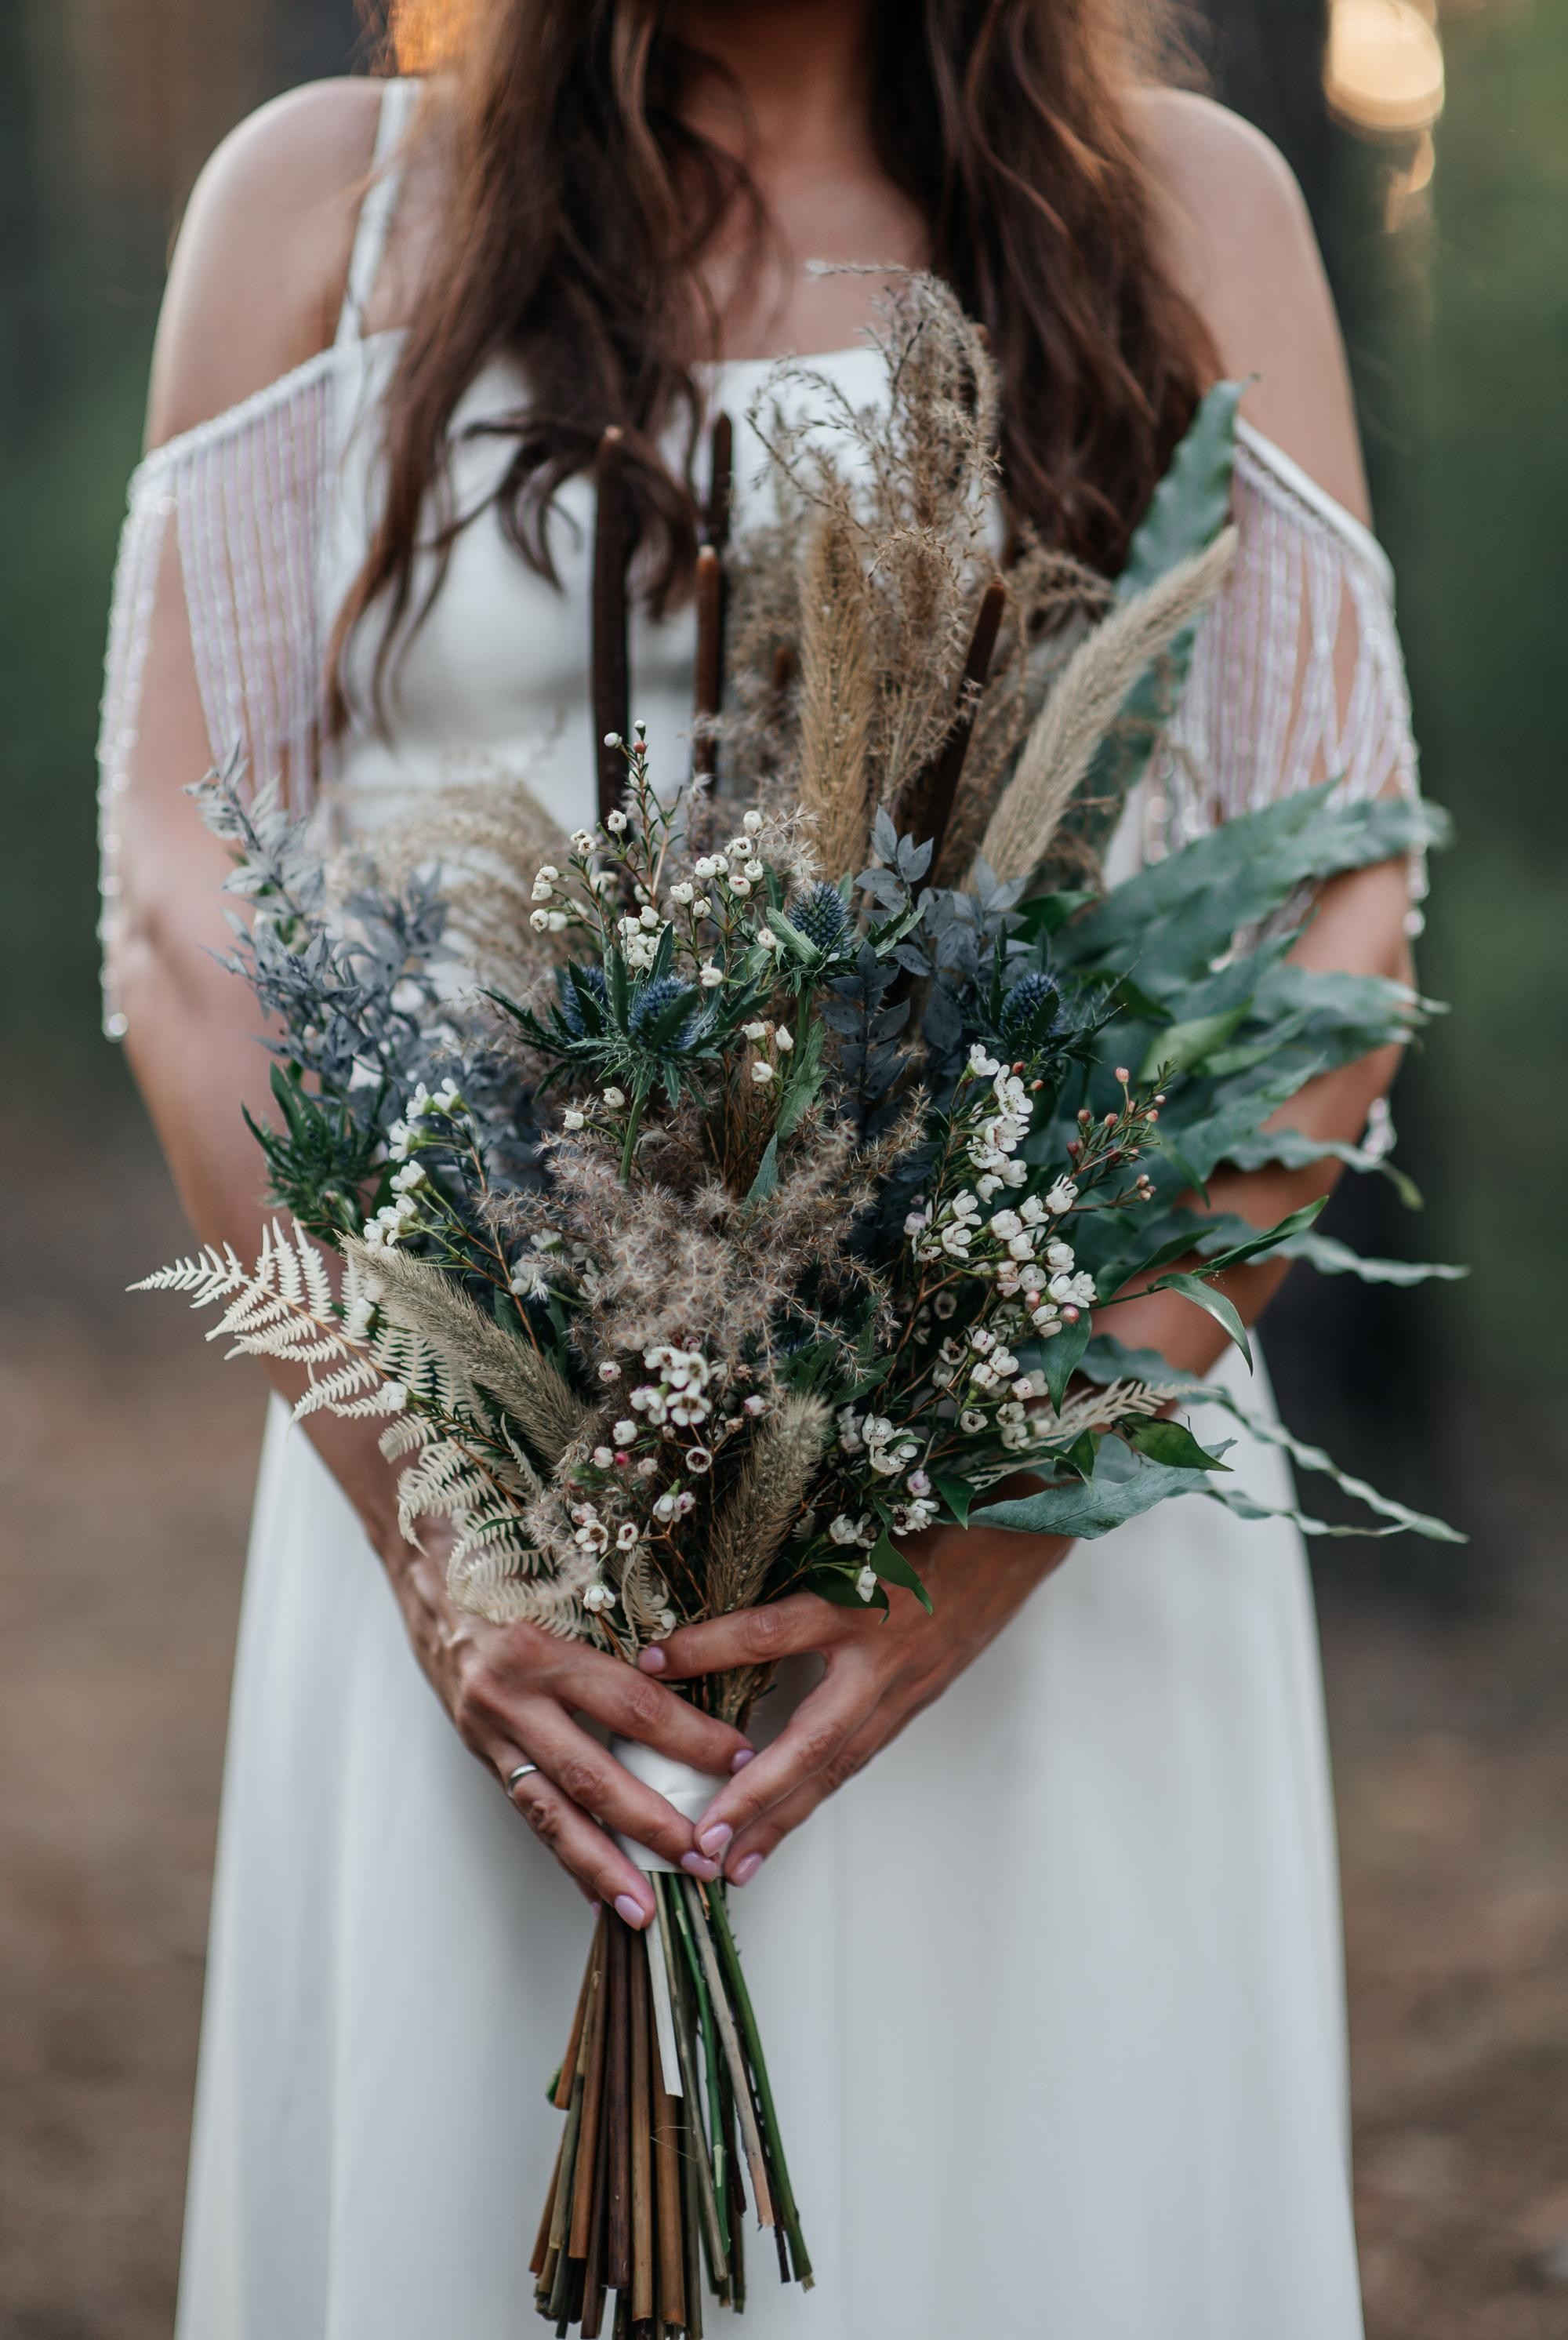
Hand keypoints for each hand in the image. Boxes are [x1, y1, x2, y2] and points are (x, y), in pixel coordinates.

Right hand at [384, 1526, 755, 1928]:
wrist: (430, 1575)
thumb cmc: (512, 1574)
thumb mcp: (566, 1589)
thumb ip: (622, 1635)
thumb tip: (700, 1675)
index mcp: (546, 1650)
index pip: (633, 1705)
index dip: (690, 1737)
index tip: (740, 1760)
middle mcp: (513, 1699)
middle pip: (593, 1775)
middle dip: (652, 1824)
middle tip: (703, 1859)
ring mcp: (491, 1733)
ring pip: (552, 1812)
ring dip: (602, 1866)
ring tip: (644, 1908)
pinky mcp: (481, 1754)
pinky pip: (529, 1813)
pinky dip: (564, 1855)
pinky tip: (596, 1892)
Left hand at [637, 1522, 1070, 1884]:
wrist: (1009, 1544)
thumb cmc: (929, 1527)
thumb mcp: (857, 1531)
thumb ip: (793, 1560)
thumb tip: (715, 1578)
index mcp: (857, 1604)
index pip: (770, 1633)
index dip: (710, 1648)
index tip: (649, 1664)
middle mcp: (877, 1661)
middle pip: (810, 1742)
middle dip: (757, 1796)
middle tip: (705, 1841)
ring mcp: (897, 1693)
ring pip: (834, 1768)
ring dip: (783, 1819)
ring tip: (735, 1864)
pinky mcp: (908, 1708)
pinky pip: (854, 1761)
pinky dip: (814, 1796)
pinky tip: (782, 1827)